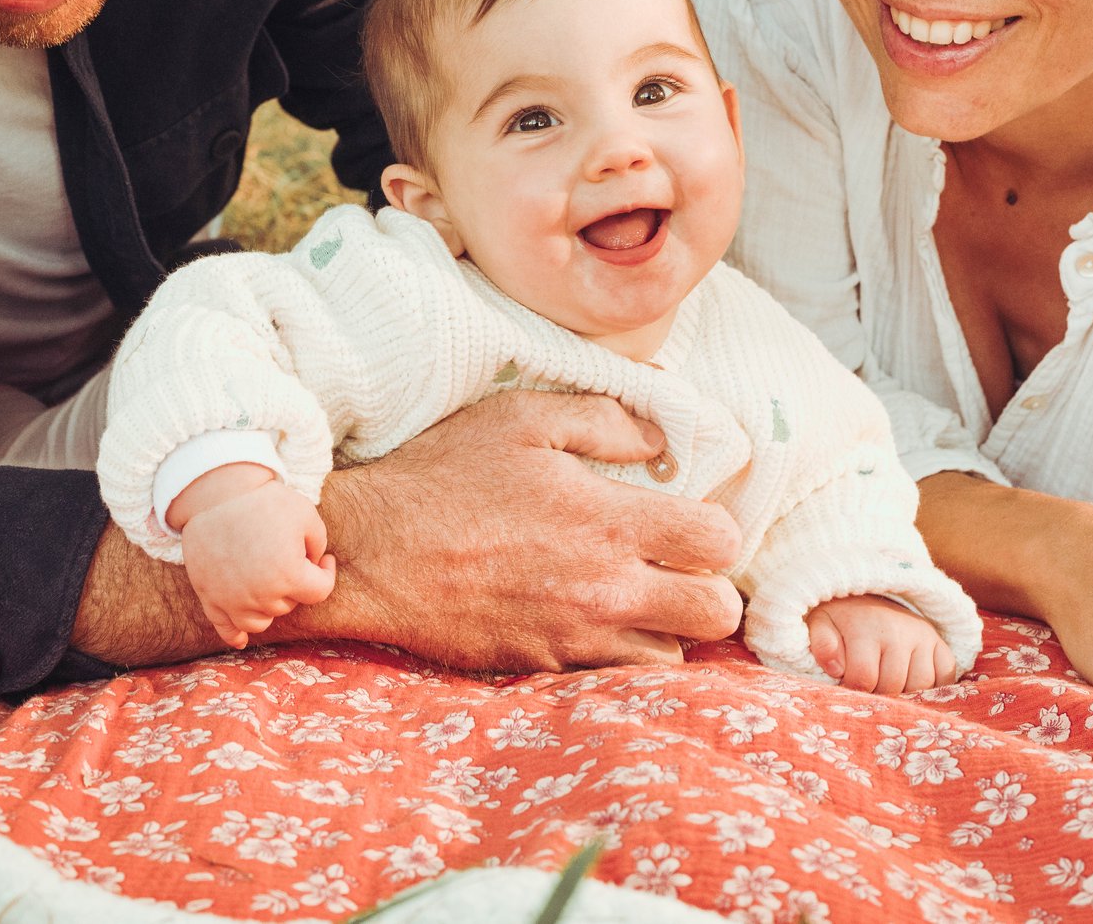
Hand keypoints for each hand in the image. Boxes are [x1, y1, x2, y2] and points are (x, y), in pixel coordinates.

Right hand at [176, 476, 335, 648]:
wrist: (215, 495)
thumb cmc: (264, 502)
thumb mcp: (306, 513)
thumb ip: (319, 545)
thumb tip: (315, 566)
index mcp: (288, 576)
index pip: (320, 592)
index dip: (326, 573)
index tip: (324, 559)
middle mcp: (261, 595)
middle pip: (289, 605)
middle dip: (294, 583)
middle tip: (284, 553)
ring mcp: (233, 600)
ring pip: (261, 621)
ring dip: (269, 605)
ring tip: (267, 581)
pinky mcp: (210, 598)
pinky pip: (226, 628)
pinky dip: (235, 635)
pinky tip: (240, 640)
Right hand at [275, 391, 744, 669]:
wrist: (373, 554)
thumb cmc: (443, 478)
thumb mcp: (520, 417)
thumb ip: (602, 419)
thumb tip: (659, 437)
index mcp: (608, 521)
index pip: (719, 542)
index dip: (715, 528)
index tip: (687, 518)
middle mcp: (605, 588)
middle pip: (716, 613)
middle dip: (708, 587)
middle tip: (675, 566)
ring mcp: (576, 636)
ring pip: (672, 657)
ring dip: (665, 628)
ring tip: (633, 596)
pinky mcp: (544, 667)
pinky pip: (612, 676)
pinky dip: (615, 653)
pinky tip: (587, 618)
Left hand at [806, 595, 956, 692]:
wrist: (865, 598)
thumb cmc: (840, 621)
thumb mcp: (820, 626)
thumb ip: (822, 645)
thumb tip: (835, 668)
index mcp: (867, 627)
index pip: (864, 679)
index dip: (853, 690)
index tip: (846, 684)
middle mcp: (900, 630)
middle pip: (893, 685)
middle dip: (877, 693)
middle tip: (867, 686)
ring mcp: (923, 636)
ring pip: (921, 685)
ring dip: (904, 693)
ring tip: (887, 684)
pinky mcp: (939, 642)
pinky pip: (946, 676)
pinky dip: (933, 687)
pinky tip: (913, 684)